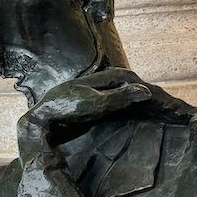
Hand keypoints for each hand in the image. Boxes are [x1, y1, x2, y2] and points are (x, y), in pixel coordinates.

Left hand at [18, 76, 152, 160]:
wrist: (41, 120)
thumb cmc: (67, 109)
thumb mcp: (96, 104)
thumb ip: (119, 97)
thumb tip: (146, 90)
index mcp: (96, 79)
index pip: (124, 76)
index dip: (139, 85)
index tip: (154, 95)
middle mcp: (91, 83)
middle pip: (118, 83)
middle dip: (133, 90)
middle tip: (149, 102)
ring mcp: (85, 93)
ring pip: (110, 92)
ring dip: (124, 99)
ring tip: (139, 108)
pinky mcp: (81, 105)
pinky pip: (102, 102)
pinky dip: (114, 107)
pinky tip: (118, 115)